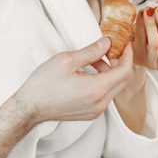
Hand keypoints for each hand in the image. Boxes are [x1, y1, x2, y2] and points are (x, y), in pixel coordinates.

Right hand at [13, 37, 133, 124]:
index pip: (125, 71)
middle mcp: (100, 103)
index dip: (127, 55)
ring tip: (93, 60)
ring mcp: (95, 110)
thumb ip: (90, 51)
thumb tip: (106, 43)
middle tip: (109, 49)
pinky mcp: (89, 113)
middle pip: (122, 80)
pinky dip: (102, 82)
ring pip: (113, 88)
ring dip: (109, 72)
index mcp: (97, 89)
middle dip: (119, 63)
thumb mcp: (66, 60)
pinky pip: (104, 96)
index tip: (124, 44)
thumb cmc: (43, 85)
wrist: (30, 107)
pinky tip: (88, 74)